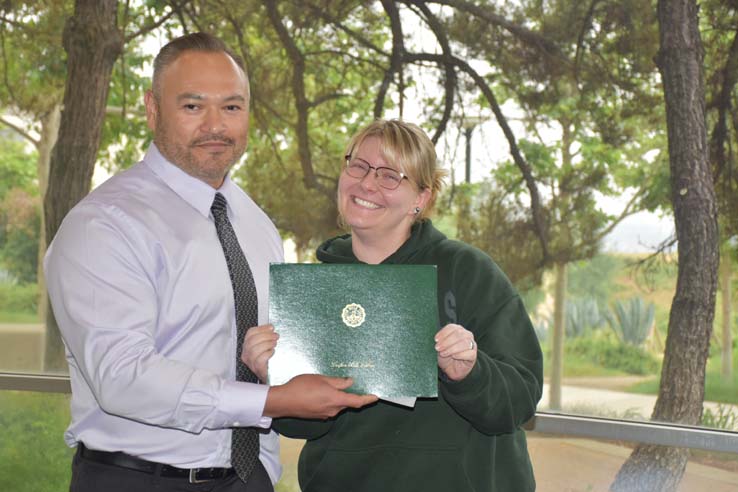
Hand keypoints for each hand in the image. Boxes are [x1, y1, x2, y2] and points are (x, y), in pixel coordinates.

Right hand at [241, 324, 278, 381]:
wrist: (271, 377)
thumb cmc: (268, 360)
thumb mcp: (264, 346)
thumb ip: (265, 337)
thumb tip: (271, 328)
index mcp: (247, 346)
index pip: (250, 333)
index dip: (261, 328)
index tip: (271, 327)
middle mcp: (246, 354)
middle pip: (252, 340)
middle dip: (266, 336)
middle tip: (276, 336)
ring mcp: (251, 363)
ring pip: (254, 350)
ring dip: (267, 344)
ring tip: (275, 344)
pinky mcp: (257, 369)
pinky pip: (259, 360)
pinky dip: (267, 353)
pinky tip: (272, 352)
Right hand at [263, 374, 377, 418]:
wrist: (283, 402)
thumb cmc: (301, 387)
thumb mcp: (321, 379)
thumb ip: (337, 382)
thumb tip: (350, 383)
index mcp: (336, 400)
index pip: (357, 402)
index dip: (368, 399)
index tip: (376, 397)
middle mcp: (333, 410)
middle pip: (346, 402)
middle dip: (348, 394)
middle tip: (347, 381)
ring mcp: (325, 414)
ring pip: (337, 404)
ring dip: (336, 396)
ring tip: (327, 384)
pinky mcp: (317, 416)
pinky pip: (328, 407)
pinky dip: (328, 400)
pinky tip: (319, 392)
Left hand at [435, 323, 476, 380]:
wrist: (451, 369)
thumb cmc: (447, 356)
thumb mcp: (441, 348)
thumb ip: (441, 343)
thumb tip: (439, 341)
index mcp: (458, 330)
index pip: (452, 327)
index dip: (443, 333)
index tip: (436, 340)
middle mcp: (467, 335)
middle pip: (459, 333)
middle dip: (447, 341)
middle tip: (438, 348)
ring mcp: (472, 345)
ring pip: (465, 342)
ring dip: (452, 348)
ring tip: (443, 353)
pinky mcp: (473, 356)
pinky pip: (470, 353)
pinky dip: (460, 354)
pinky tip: (454, 356)